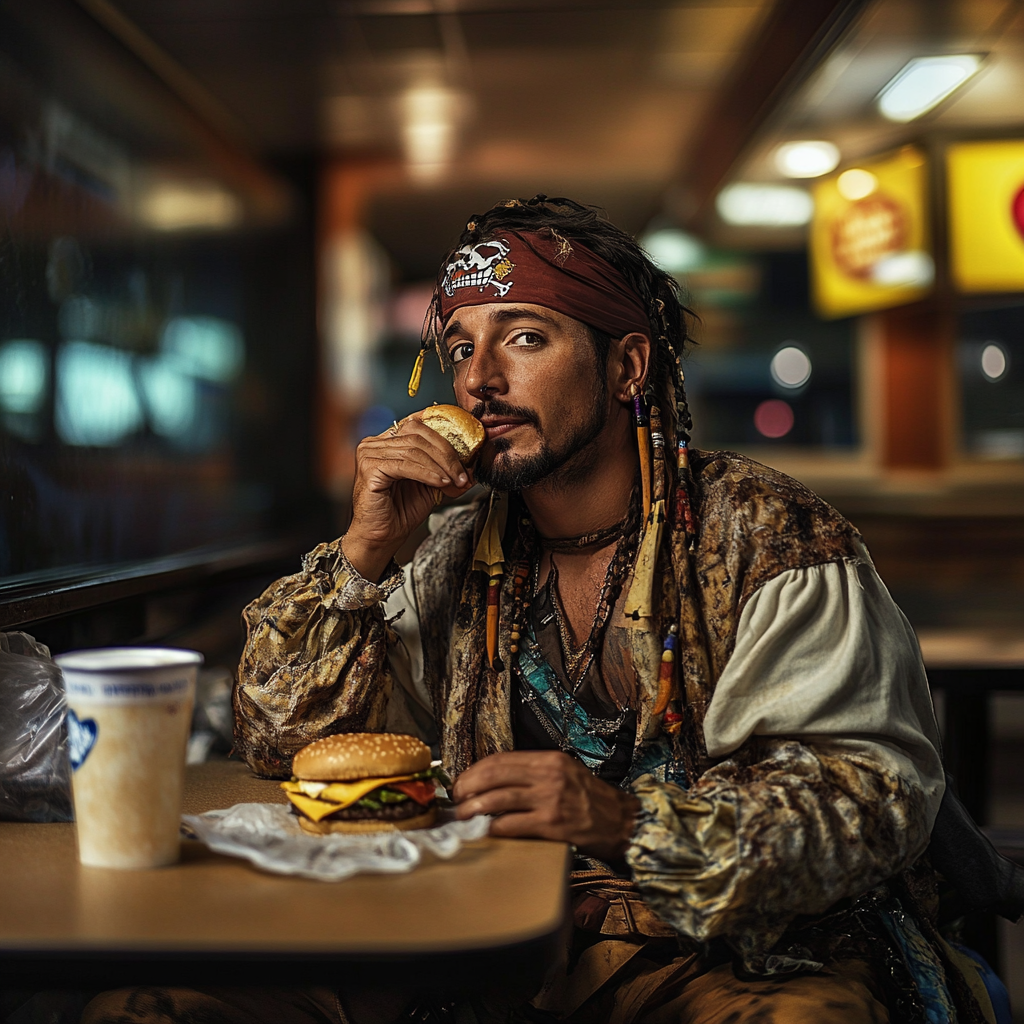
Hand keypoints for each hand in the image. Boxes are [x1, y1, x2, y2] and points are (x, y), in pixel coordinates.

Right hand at [343, 415, 474, 580]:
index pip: (418, 423)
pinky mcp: (369, 468)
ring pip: (414, 450)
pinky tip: (440, 483)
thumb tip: (472, 464)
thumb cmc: (401, 511)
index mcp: (387, 440)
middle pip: (418, 434)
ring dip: (440, 466)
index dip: (443, 429)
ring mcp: (369, 453)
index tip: (465, 446)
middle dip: (447, 453)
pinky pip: (405, 465)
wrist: (382, 537)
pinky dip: (427, 473)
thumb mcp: (432, 484)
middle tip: (462, 473)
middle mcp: (375, 443)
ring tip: (453, 481)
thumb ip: (447, 469)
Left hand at [452, 750, 639, 861]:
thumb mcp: (565, 774)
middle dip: (467, 787)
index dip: (475, 771)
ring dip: (473, 809)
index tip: (461, 781)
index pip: (501, 759)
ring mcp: (550, 799)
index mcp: (549, 760)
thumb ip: (535, 774)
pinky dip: (492, 828)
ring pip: (497, 799)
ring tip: (462, 817)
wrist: (625, 823)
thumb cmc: (592, 801)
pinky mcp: (552, 824)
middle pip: (494, 776)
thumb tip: (496, 782)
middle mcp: (548, 775)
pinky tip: (484, 832)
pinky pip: (512, 824)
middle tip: (455, 800)